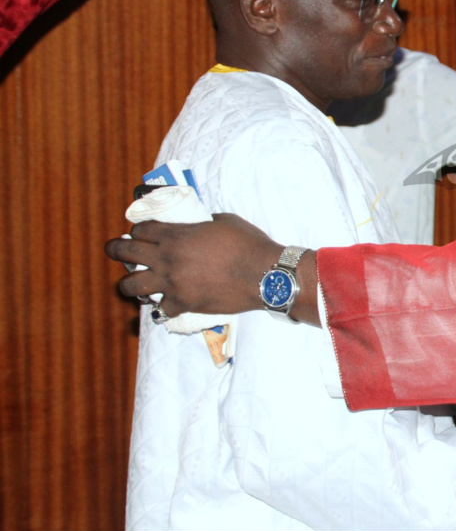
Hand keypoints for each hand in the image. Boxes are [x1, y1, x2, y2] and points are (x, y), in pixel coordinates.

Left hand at [105, 213, 283, 316]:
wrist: (265, 275)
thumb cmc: (248, 244)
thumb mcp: (224, 221)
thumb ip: (202, 222)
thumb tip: (196, 225)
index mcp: (176, 236)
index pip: (141, 230)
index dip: (137, 229)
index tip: (138, 232)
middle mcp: (167, 259)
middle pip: (126, 253)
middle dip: (117, 249)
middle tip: (116, 249)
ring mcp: (172, 284)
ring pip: (132, 286)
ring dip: (130, 283)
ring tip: (133, 283)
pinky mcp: (184, 303)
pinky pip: (160, 310)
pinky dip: (162, 307)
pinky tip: (166, 304)